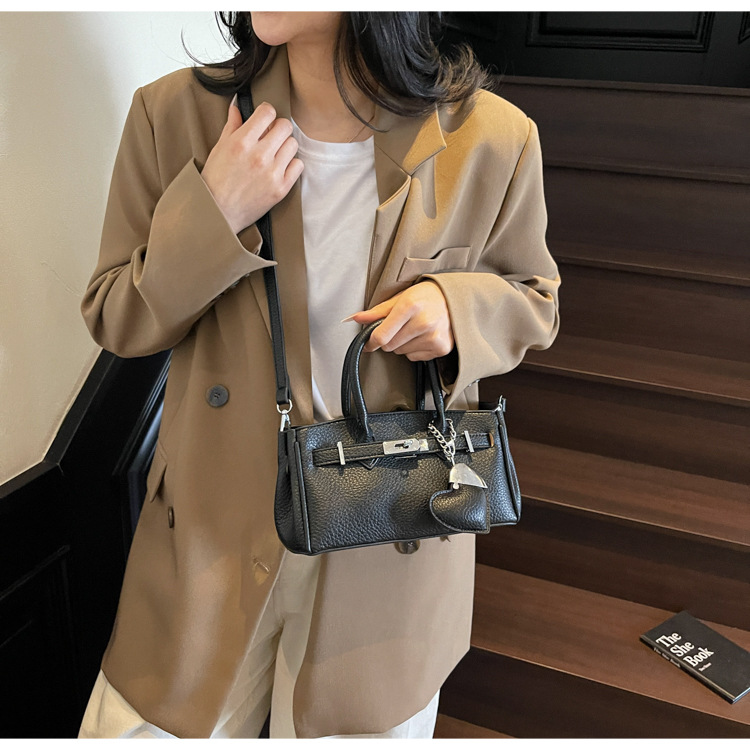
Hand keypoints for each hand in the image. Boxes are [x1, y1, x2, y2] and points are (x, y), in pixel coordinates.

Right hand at [201, 98, 303, 234]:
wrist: (219, 212)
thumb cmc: (216, 180)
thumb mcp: (219, 148)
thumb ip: (232, 126)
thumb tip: (237, 107)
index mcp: (242, 142)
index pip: (267, 112)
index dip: (266, 114)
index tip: (264, 121)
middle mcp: (259, 156)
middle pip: (285, 126)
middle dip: (278, 129)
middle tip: (271, 137)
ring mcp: (272, 173)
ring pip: (293, 144)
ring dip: (285, 146)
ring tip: (275, 154)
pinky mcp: (281, 188)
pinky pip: (298, 165)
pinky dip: (291, 165)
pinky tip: (280, 168)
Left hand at [347, 281, 453, 360]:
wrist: (455, 299)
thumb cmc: (427, 296)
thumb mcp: (401, 297)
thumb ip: (377, 311)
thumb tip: (355, 318)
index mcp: (410, 306)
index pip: (381, 336)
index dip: (371, 342)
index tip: (369, 343)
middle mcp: (423, 322)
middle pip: (390, 346)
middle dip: (389, 339)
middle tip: (400, 326)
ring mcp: (434, 337)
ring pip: (401, 352)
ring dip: (403, 344)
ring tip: (415, 329)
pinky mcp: (441, 348)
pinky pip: (415, 357)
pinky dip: (415, 350)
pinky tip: (424, 336)